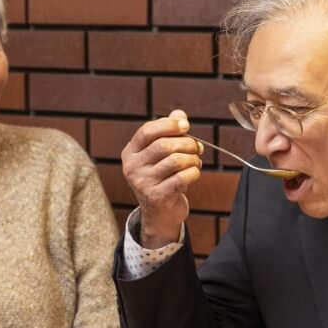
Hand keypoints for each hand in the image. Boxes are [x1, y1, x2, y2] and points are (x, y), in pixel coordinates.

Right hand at [121, 109, 202, 248]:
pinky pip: (182, 177)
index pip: (147, 131)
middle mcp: (132, 167)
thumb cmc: (163, 178)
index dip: (168, 124)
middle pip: (164, 145)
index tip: (186, 125)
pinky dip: (194, 172)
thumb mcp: (161, 155)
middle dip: (187, 143)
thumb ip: (169, 132)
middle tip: (197, 147)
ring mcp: (143, 183)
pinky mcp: (156, 197)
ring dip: (193, 158)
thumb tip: (179, 114)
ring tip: (195, 161)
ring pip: (176, 161)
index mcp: (130, 153)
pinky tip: (194, 174)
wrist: (160, 213)